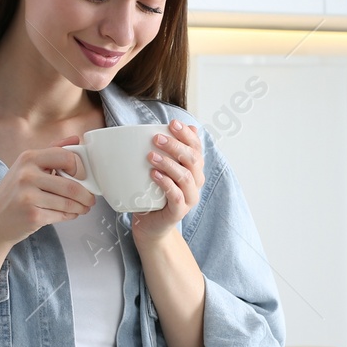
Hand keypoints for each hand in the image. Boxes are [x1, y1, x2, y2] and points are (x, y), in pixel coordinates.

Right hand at [0, 135, 95, 248]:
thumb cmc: (12, 194)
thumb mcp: (26, 167)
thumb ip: (52, 151)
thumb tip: (76, 138)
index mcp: (28, 158)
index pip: (66, 157)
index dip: (78, 168)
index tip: (80, 176)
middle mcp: (27, 175)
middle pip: (71, 185)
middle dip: (86, 195)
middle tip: (90, 199)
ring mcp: (29, 196)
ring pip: (68, 202)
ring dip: (80, 207)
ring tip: (82, 208)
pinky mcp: (33, 215)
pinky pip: (61, 215)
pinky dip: (70, 216)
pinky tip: (69, 214)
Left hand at [130, 119, 203, 243]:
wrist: (150, 224)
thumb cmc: (154, 193)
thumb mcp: (159, 168)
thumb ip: (165, 151)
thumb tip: (167, 127)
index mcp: (194, 168)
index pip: (196, 147)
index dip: (186, 134)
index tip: (172, 123)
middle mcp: (196, 182)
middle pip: (193, 159)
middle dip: (175, 146)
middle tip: (156, 138)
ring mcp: (190, 198)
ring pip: (185, 177)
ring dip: (168, 164)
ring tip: (150, 156)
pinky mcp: (179, 212)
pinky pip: (176, 196)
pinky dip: (166, 183)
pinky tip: (154, 175)